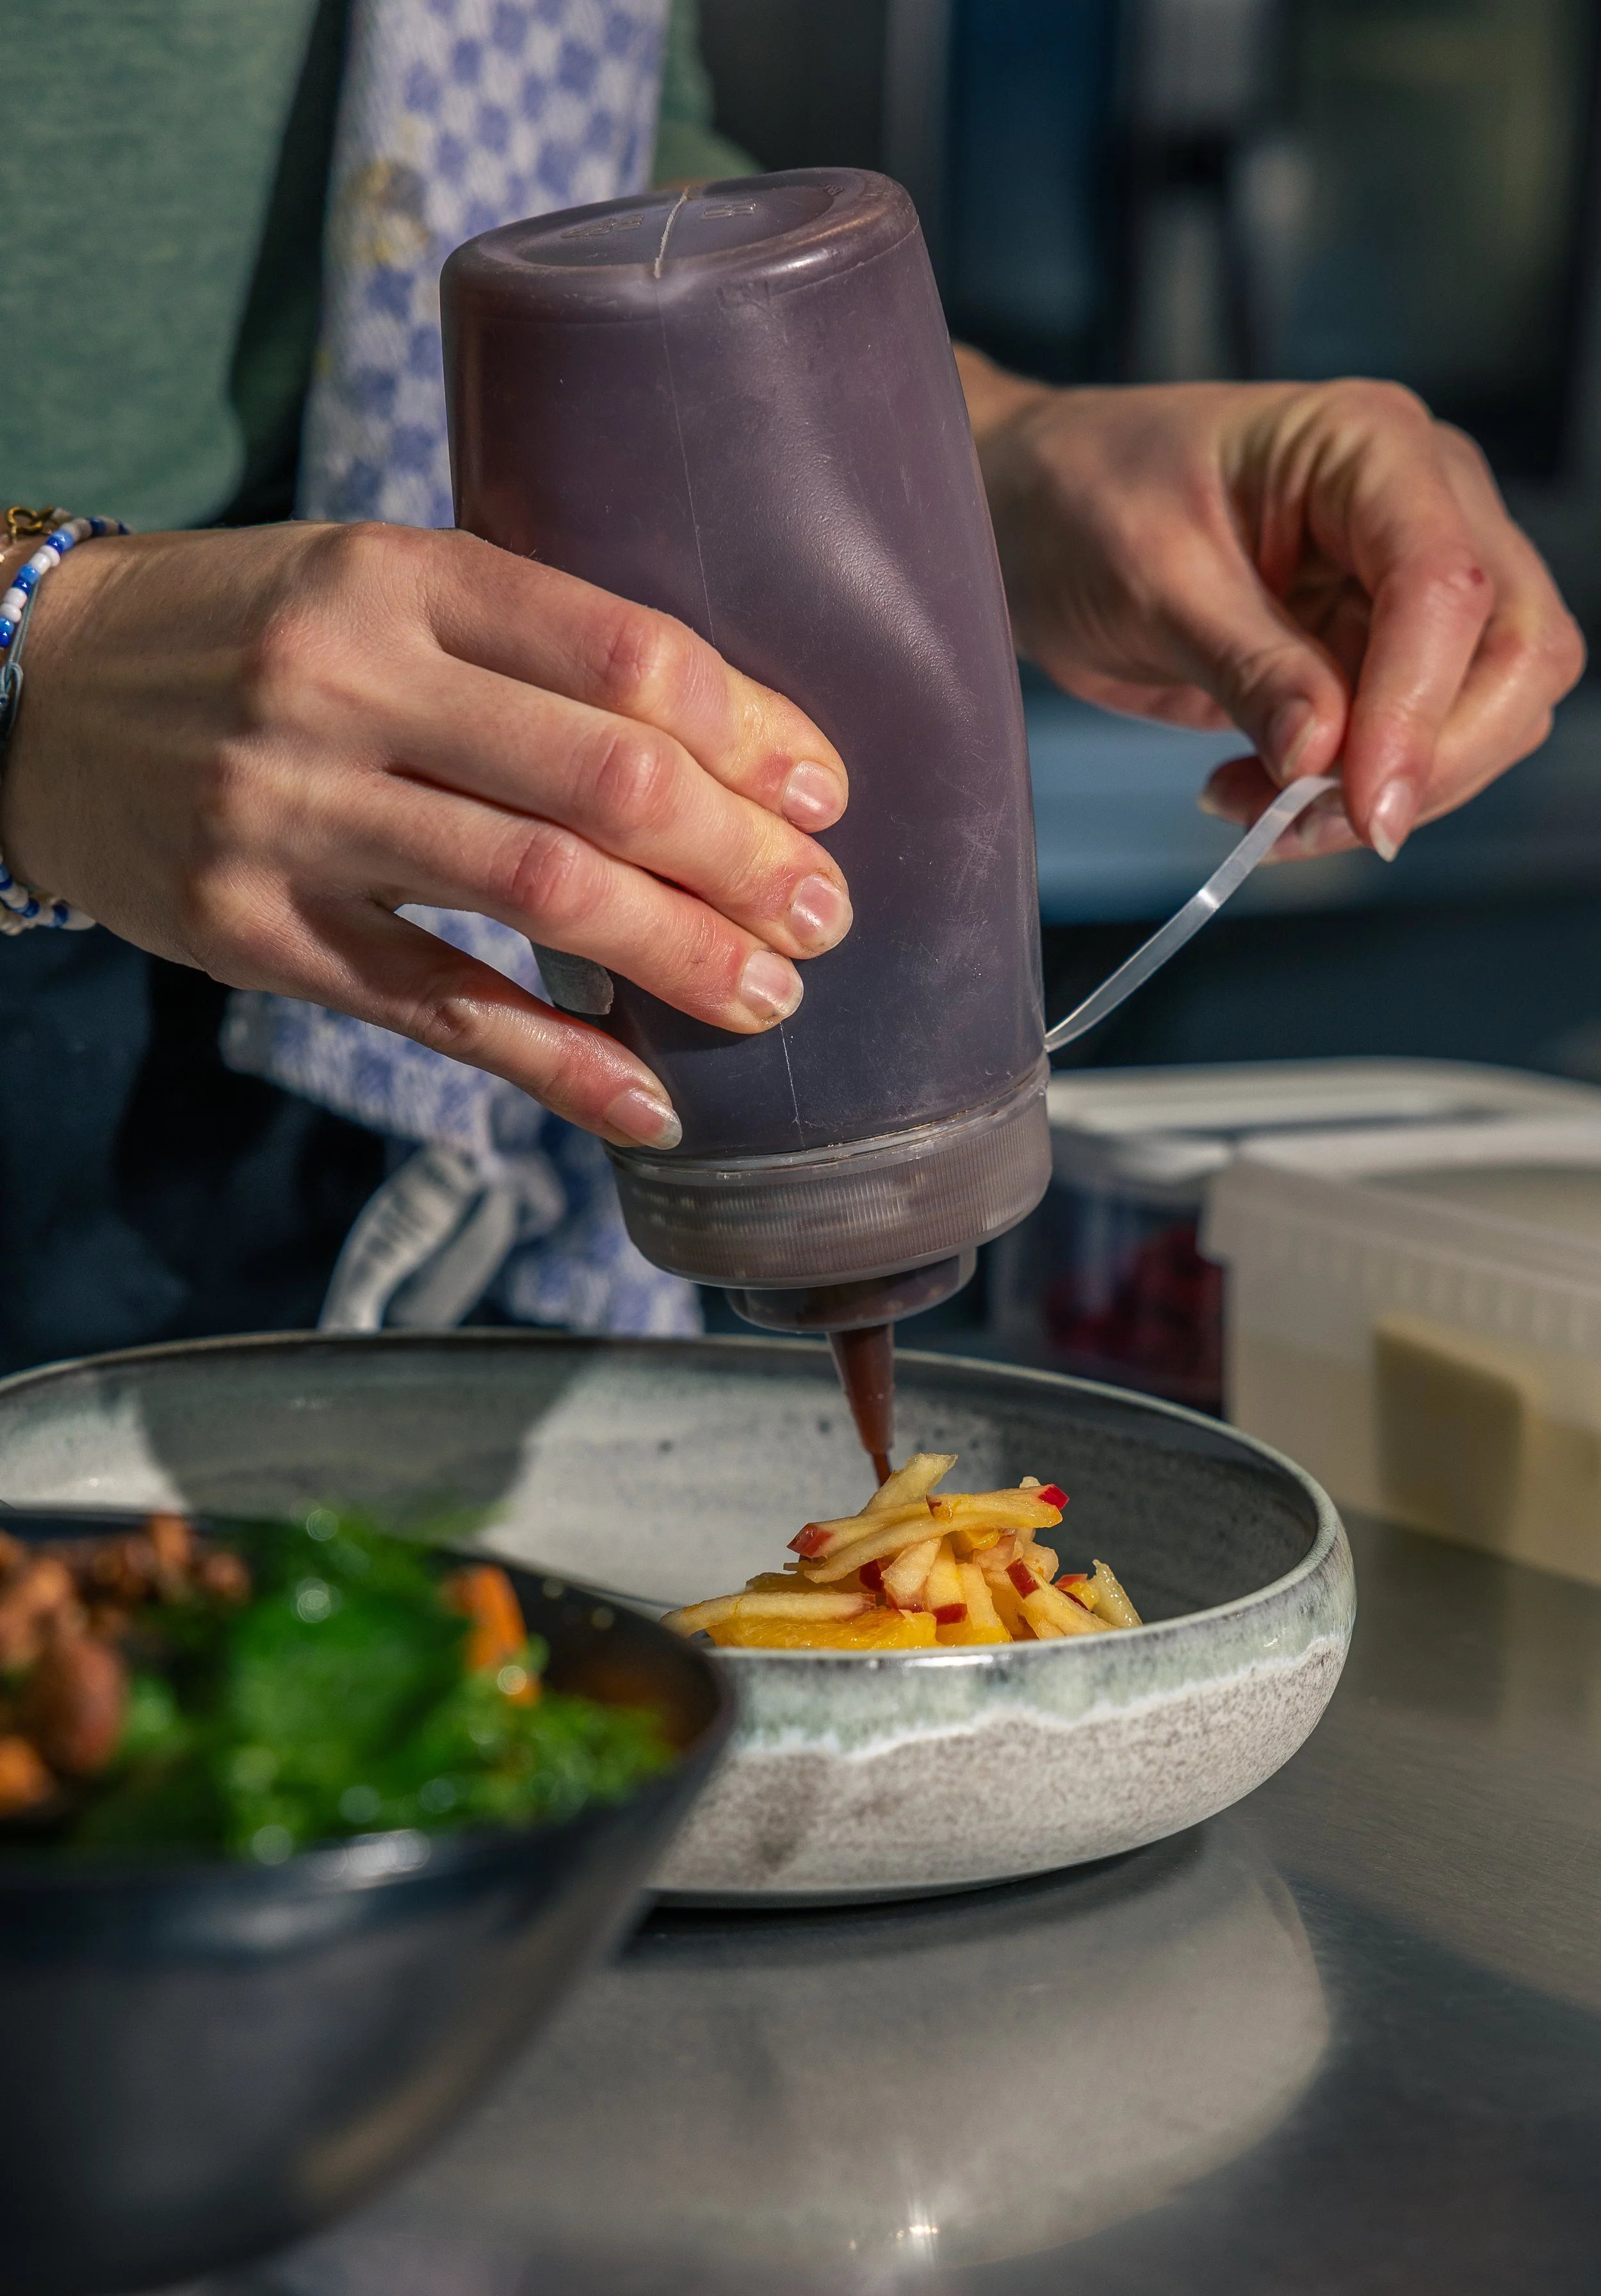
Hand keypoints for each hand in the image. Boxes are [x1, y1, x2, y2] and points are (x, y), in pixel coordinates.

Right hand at [0, 522, 852, 1147]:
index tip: (823, 789)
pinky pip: (438, 1006)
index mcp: (402, 575)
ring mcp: (293, 812)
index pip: (624, 649)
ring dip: (679, 958)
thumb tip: (722, 741)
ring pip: (537, 893)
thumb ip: (522, 641)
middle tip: (825, 913)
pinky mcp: (257, 928)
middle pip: (602, 779)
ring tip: (770, 1000)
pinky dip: (557, 1061)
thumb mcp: (375, 581)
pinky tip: (646, 1101)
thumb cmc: (250, 634)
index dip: (750, 730)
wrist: (36, 692)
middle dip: (742, 858)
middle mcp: (349, 683)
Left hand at [959, 352, 1585, 859]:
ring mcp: (1403, 583)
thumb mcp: (1151, 578)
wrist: (1032, 511)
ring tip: (1257, 809)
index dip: (1419, 706)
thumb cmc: (1080, 498)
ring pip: (1480, 713)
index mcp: (1370, 446)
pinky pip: (1407, 745)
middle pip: (1513, 653)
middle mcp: (1419, 504)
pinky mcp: (1372, 652)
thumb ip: (1248, 665)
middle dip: (1429, 760)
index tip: (1360, 801)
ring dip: (1383, 790)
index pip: (1447, 583)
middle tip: (1310, 823)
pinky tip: (1256, 796)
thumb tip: (1325, 755)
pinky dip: (1344, 795)